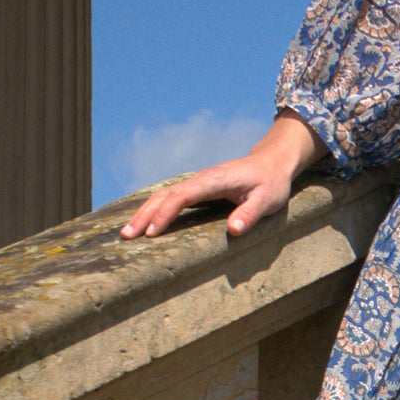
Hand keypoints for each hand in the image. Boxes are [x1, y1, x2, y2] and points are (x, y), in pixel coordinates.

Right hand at [118, 111, 324, 240]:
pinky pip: (171, 197)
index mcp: (216, 180)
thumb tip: (233, 230)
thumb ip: (251, 213)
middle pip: (167, 194)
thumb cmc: (271, 183)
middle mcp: (203, 179)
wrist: (273, 163)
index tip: (151, 232)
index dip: (166, 213)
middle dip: (145, 213)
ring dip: (145, 211)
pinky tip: (144, 222)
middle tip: (127, 236)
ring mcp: (199, 182)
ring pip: (165, 194)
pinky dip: (154, 208)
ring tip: (127, 233)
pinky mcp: (199, 188)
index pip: (184, 195)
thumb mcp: (268, 200)